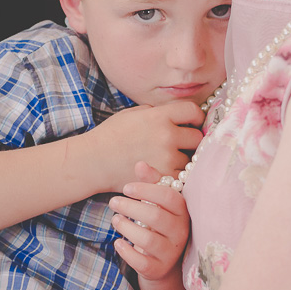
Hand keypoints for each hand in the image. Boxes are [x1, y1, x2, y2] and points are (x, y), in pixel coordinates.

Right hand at [88, 102, 204, 191]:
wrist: (93, 161)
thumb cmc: (110, 136)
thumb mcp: (134, 113)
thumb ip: (158, 112)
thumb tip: (178, 114)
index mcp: (159, 116)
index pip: (193, 111)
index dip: (196, 116)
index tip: (193, 122)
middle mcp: (166, 136)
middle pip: (197, 137)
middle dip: (192, 140)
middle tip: (183, 144)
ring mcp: (166, 159)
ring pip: (191, 160)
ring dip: (184, 160)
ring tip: (168, 159)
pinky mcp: (163, 178)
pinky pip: (183, 176)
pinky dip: (177, 175)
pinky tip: (166, 170)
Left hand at [109, 162, 189, 281]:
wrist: (165, 261)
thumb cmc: (160, 223)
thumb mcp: (159, 202)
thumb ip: (152, 182)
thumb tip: (140, 163)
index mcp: (183, 211)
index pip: (168, 197)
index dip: (146, 190)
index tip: (126, 188)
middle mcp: (181, 232)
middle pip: (156, 217)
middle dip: (131, 207)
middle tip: (113, 202)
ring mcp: (171, 253)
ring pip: (148, 240)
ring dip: (127, 227)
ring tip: (114, 220)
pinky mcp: (158, 269)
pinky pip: (142, 262)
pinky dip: (127, 252)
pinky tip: (118, 242)